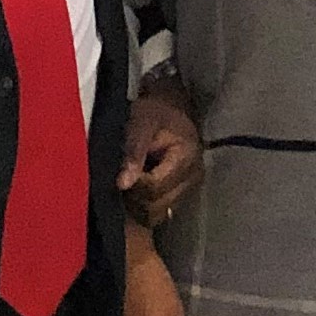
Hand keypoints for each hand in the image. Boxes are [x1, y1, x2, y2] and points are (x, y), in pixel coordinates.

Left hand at [119, 87, 202, 224]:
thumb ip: (133, 153)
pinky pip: (163, 207)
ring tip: (131, 181)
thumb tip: (123, 184)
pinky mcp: (186, 189)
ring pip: (160, 211)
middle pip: (158, 205)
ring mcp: (191, 184)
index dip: (133, 184)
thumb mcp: (141, 123)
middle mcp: (194, 175)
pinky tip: (140, 186)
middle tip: (123, 177)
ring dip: (141, 203)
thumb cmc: (155, 110)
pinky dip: (148, 202)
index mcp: (186, 158)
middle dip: (136, 197)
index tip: (121, 171)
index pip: (154, 188)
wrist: (172, 103)